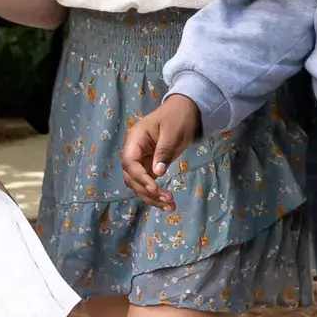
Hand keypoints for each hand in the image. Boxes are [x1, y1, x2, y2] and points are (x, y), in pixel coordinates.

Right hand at [122, 94, 201, 209]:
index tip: (155, 188)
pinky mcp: (150, 166)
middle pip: (132, 177)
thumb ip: (164, 152)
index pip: (129, 162)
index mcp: (135, 139)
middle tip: (168, 199)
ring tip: (170, 206)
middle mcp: (135, 151)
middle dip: (147, 191)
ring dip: (152, 197)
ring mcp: (142, 160)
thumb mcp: (172, 132)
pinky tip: (167, 204)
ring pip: (139, 184)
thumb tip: (157, 173)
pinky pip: (149, 183)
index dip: (140, 177)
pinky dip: (156, 195)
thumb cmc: (178, 116)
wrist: (187, 110)